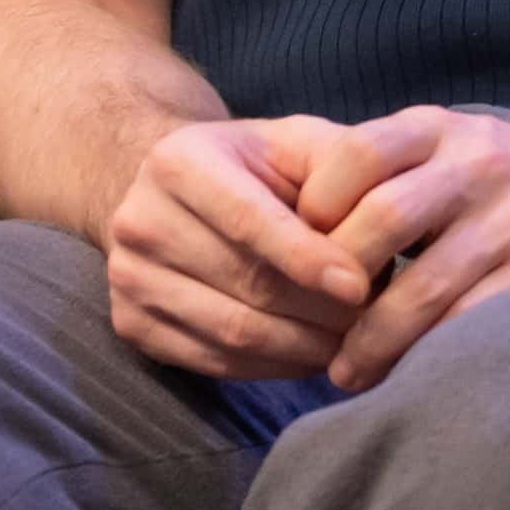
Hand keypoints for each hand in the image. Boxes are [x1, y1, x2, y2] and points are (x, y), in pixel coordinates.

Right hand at [100, 117, 372, 378]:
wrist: (172, 192)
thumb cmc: (253, 166)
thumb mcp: (292, 141)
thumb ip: (339, 163)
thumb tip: (381, 222)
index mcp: (177, 161)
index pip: (249, 220)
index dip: (307, 258)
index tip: (361, 286)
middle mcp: (139, 219)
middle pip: (245, 284)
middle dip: (318, 309)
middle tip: (373, 320)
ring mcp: (128, 277)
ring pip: (231, 332)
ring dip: (303, 347)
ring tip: (351, 341)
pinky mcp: (130, 324)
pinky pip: (214, 362)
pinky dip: (272, 367)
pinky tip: (310, 354)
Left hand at [288, 107, 509, 388]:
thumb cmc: (507, 174)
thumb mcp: (450, 142)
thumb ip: (386, 172)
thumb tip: (291, 232)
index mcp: (441, 129)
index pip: (356, 155)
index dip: (314, 207)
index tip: (296, 253)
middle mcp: (479, 166)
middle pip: (383, 220)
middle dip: (337, 281)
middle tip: (309, 323)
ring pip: (425, 287)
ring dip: (374, 339)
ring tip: (346, 371)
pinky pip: (473, 324)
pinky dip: (431, 355)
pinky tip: (407, 374)